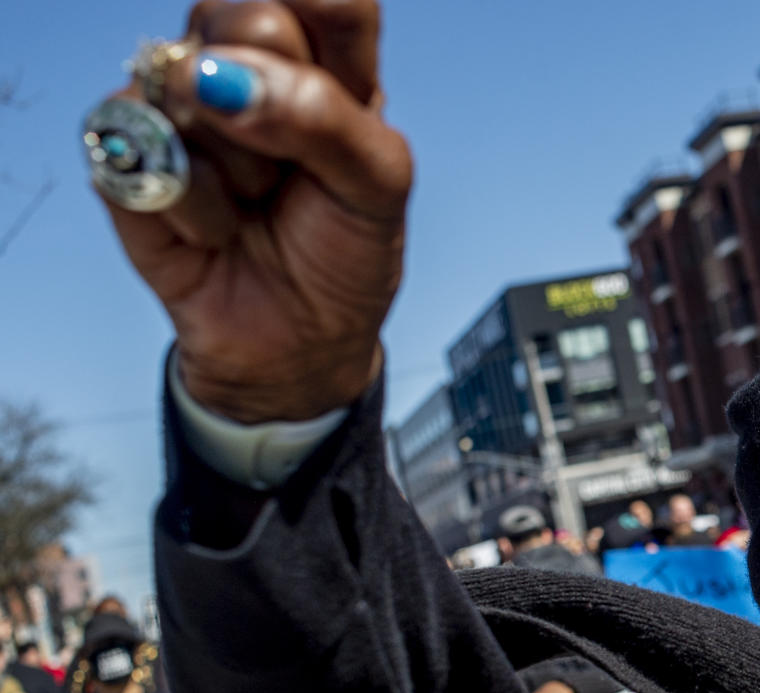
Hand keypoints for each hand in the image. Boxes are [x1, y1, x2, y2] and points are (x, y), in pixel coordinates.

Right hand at [98, 0, 411, 421]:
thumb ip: (322, 117)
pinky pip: (144, 145)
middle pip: (250, 15)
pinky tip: (216, 230)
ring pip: (190, 80)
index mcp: (329, 63)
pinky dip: (193, 207)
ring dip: (241, 167)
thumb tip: (220, 78)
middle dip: (284, 104)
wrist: (297, 341)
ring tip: (259, 203)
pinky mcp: (129, 151)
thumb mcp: (378, 188)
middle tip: (299, 168)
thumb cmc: (343, 253)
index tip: (334, 87)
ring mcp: (182, 104)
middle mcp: (251, 66)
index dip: (321, 17)